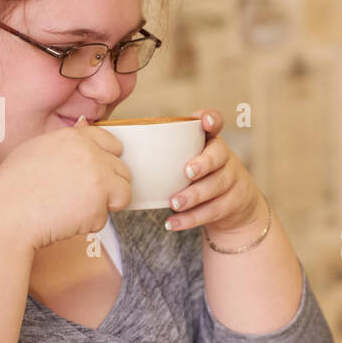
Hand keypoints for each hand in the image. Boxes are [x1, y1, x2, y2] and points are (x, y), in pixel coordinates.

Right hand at [0, 115, 130, 251]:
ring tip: (73, 209)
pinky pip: (107, 216)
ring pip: (123, 192)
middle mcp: (89, 152)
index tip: (100, 173)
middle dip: (109, 187)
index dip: (108, 160)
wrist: (6, 215)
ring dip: (104, 205)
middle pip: (122, 169)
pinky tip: (66, 220)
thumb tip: (84, 135)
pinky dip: (91, 223)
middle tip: (82, 199)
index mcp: (72, 137)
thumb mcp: (35, 152)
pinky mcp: (101, 200)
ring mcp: (98, 175)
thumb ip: (64, 147)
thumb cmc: (12, 190)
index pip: (110, 142)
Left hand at [165, 108, 263, 237]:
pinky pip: (212, 211)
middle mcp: (225, 157)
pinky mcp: (235, 203)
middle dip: (203, 163)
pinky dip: (190, 219)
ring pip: (216, 186)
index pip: (216, 122)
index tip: (204, 121)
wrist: (234, 206)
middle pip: (219, 156)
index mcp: (210, 141)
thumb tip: (107, 138)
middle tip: (186, 172)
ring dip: (193, 195)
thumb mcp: (190, 159)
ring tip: (174, 203)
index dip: (212, 119)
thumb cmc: (198, 177)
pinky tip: (172, 223)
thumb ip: (163, 150)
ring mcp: (232, 180)